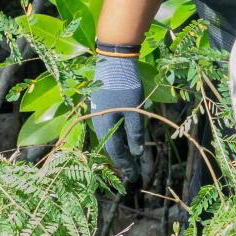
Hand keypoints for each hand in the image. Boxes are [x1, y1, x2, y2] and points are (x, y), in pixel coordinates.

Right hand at [90, 55, 144, 183]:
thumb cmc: (125, 85)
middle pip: (110, 146)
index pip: (116, 151)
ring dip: (120, 148)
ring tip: (130, 159)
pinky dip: (117, 136)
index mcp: (104, 125)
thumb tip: (137, 153)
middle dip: (122, 160)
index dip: (125, 165)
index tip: (134, 177)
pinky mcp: (102, 105)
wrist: (114, 59)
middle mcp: (98, 121)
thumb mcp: (134, 109)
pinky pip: (109, 127)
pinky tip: (125, 138)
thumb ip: (135, 131)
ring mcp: (98, 112)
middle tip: (132, 172)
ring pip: (109, 136)